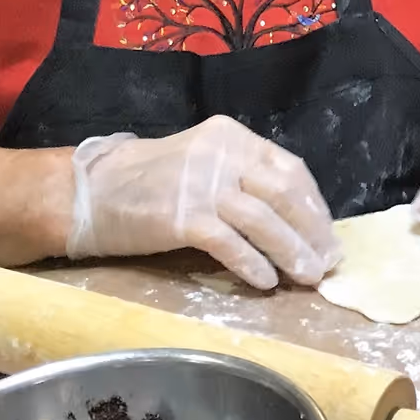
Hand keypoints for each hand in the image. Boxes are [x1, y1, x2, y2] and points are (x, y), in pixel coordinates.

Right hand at [65, 116, 341, 290]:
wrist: (91, 192)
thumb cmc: (152, 182)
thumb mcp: (205, 164)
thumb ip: (244, 180)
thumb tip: (293, 220)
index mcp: (234, 137)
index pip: (290, 169)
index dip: (314, 204)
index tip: (327, 233)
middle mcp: (224, 155)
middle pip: (284, 194)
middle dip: (311, 230)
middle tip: (327, 260)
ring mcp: (204, 185)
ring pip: (263, 220)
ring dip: (291, 252)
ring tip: (307, 276)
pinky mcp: (184, 217)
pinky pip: (230, 244)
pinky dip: (253, 264)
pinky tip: (266, 282)